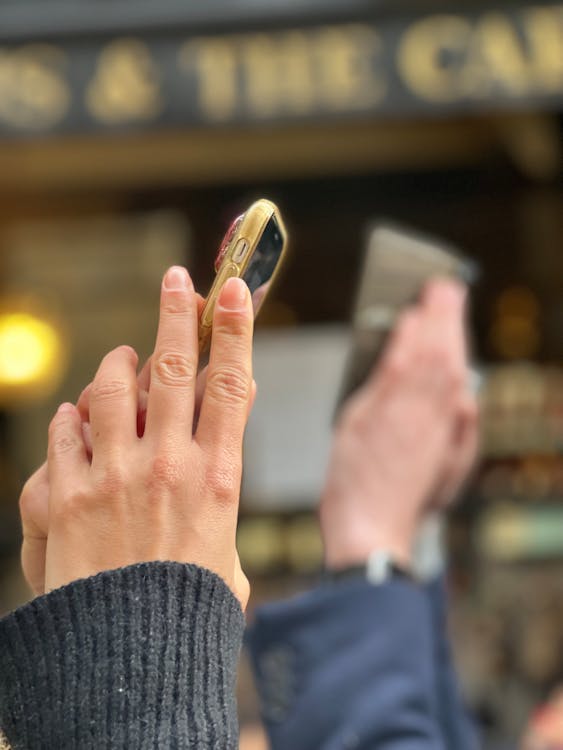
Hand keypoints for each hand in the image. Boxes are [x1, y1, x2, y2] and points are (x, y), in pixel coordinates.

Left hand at [21, 266, 253, 607]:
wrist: (129, 656)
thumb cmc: (186, 608)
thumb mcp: (226, 553)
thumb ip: (216, 507)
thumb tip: (209, 478)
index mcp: (218, 477)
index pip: (232, 385)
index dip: (235, 331)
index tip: (235, 292)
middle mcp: (169, 465)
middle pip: (174, 369)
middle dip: (176, 315)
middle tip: (177, 279)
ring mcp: (114, 475)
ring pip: (111, 389)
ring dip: (114, 367)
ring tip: (121, 360)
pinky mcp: (66, 493)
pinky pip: (65, 431)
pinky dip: (71, 418)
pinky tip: (77, 420)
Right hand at [319, 280, 476, 569]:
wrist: (373, 528)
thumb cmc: (352, 480)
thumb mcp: (353, 419)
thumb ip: (384, 379)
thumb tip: (401, 344)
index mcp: (397, 402)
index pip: (416, 346)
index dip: (421, 319)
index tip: (421, 296)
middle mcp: (428, 412)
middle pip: (444, 354)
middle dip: (447, 318)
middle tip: (447, 289)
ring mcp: (444, 432)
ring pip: (458, 376)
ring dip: (458, 343)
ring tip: (454, 317)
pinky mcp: (452, 451)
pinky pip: (465, 406)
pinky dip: (462, 382)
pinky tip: (460, 371)